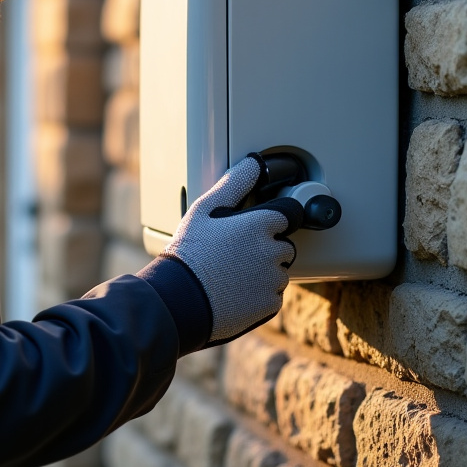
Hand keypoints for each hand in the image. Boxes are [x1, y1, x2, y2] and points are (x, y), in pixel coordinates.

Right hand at [161, 156, 302, 344]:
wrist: (179, 299)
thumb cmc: (188, 253)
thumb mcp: (204, 209)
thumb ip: (234, 183)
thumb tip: (253, 163)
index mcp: (260, 224)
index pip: (288, 216)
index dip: (269, 223)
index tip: (252, 230)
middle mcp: (273, 250)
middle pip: (284, 246)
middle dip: (266, 249)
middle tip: (236, 255)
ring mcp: (273, 279)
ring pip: (279, 272)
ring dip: (264, 273)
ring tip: (233, 275)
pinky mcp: (270, 303)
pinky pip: (274, 296)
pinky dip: (260, 296)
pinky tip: (236, 292)